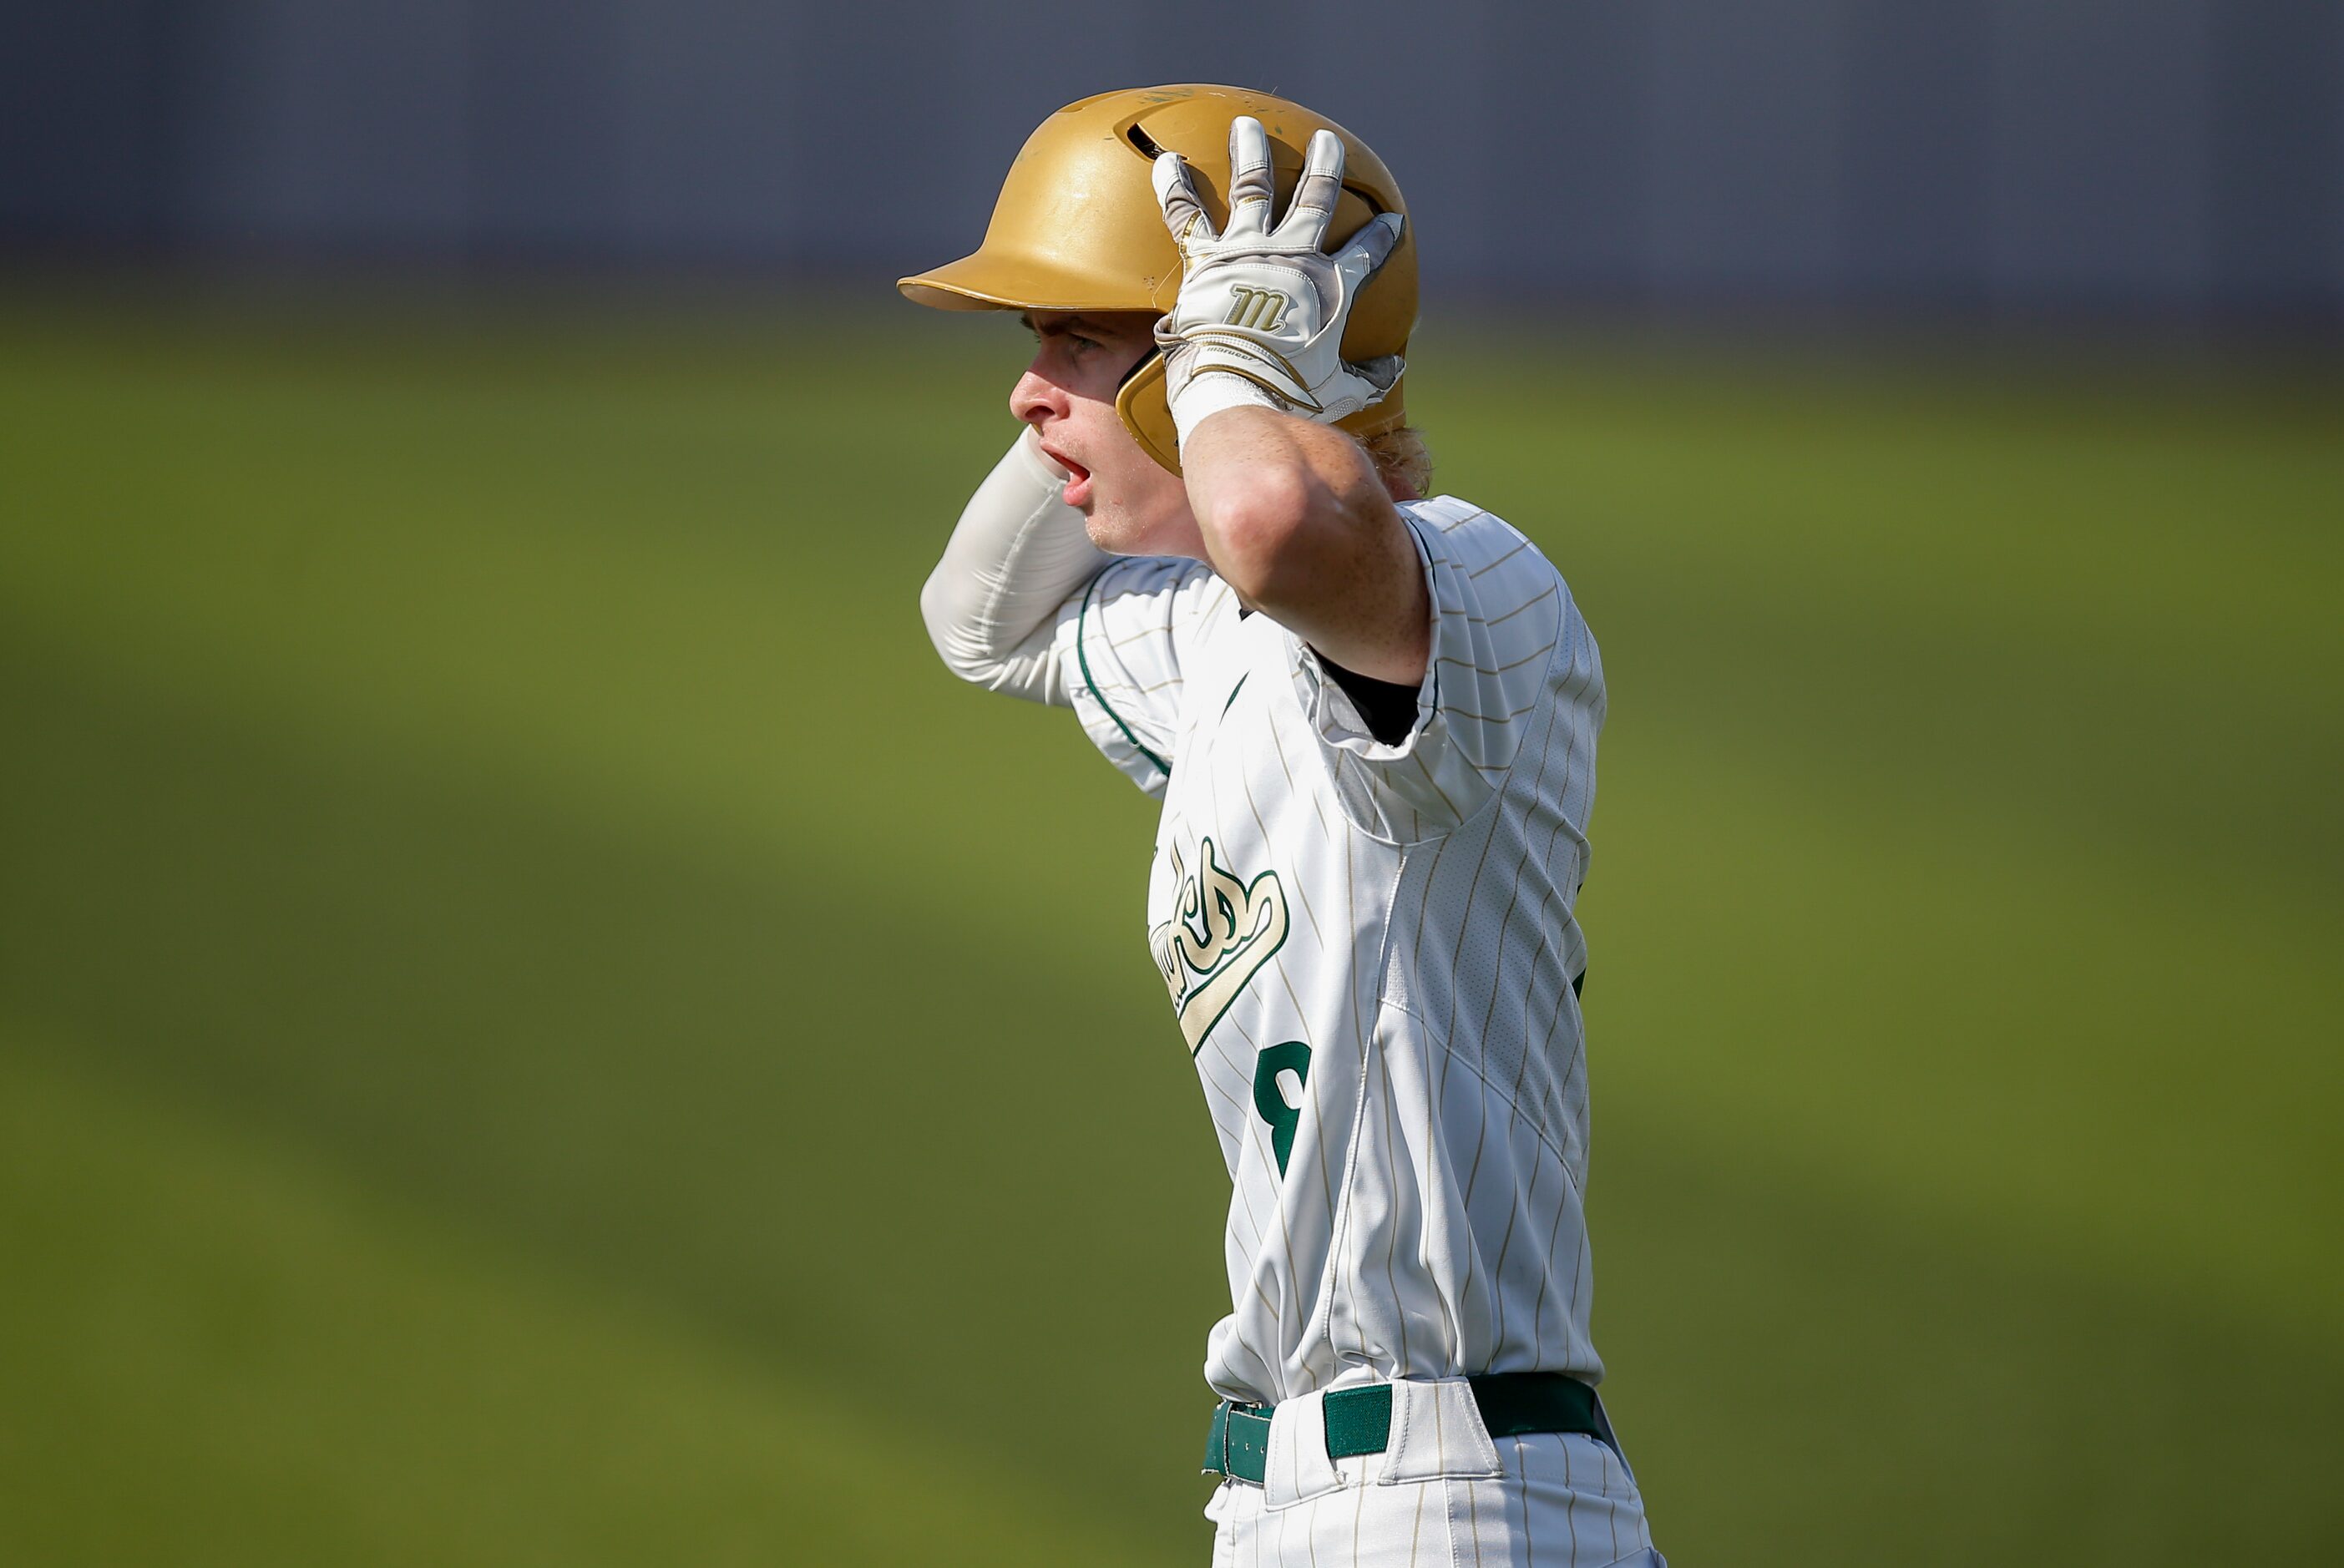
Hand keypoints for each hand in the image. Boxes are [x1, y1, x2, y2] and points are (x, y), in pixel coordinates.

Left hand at [1152, 118, 1404, 447]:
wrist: (1237, 389)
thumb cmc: (1289, 394)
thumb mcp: (1339, 390)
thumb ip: (1368, 378)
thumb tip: (1394, 371)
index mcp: (1330, 287)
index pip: (1366, 253)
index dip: (1382, 236)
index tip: (1392, 220)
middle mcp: (1293, 256)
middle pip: (1315, 199)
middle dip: (1324, 167)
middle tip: (1327, 142)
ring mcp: (1247, 251)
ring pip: (1253, 187)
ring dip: (1252, 153)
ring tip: (1248, 126)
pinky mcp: (1205, 260)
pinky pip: (1186, 215)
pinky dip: (1175, 187)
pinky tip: (1166, 161)